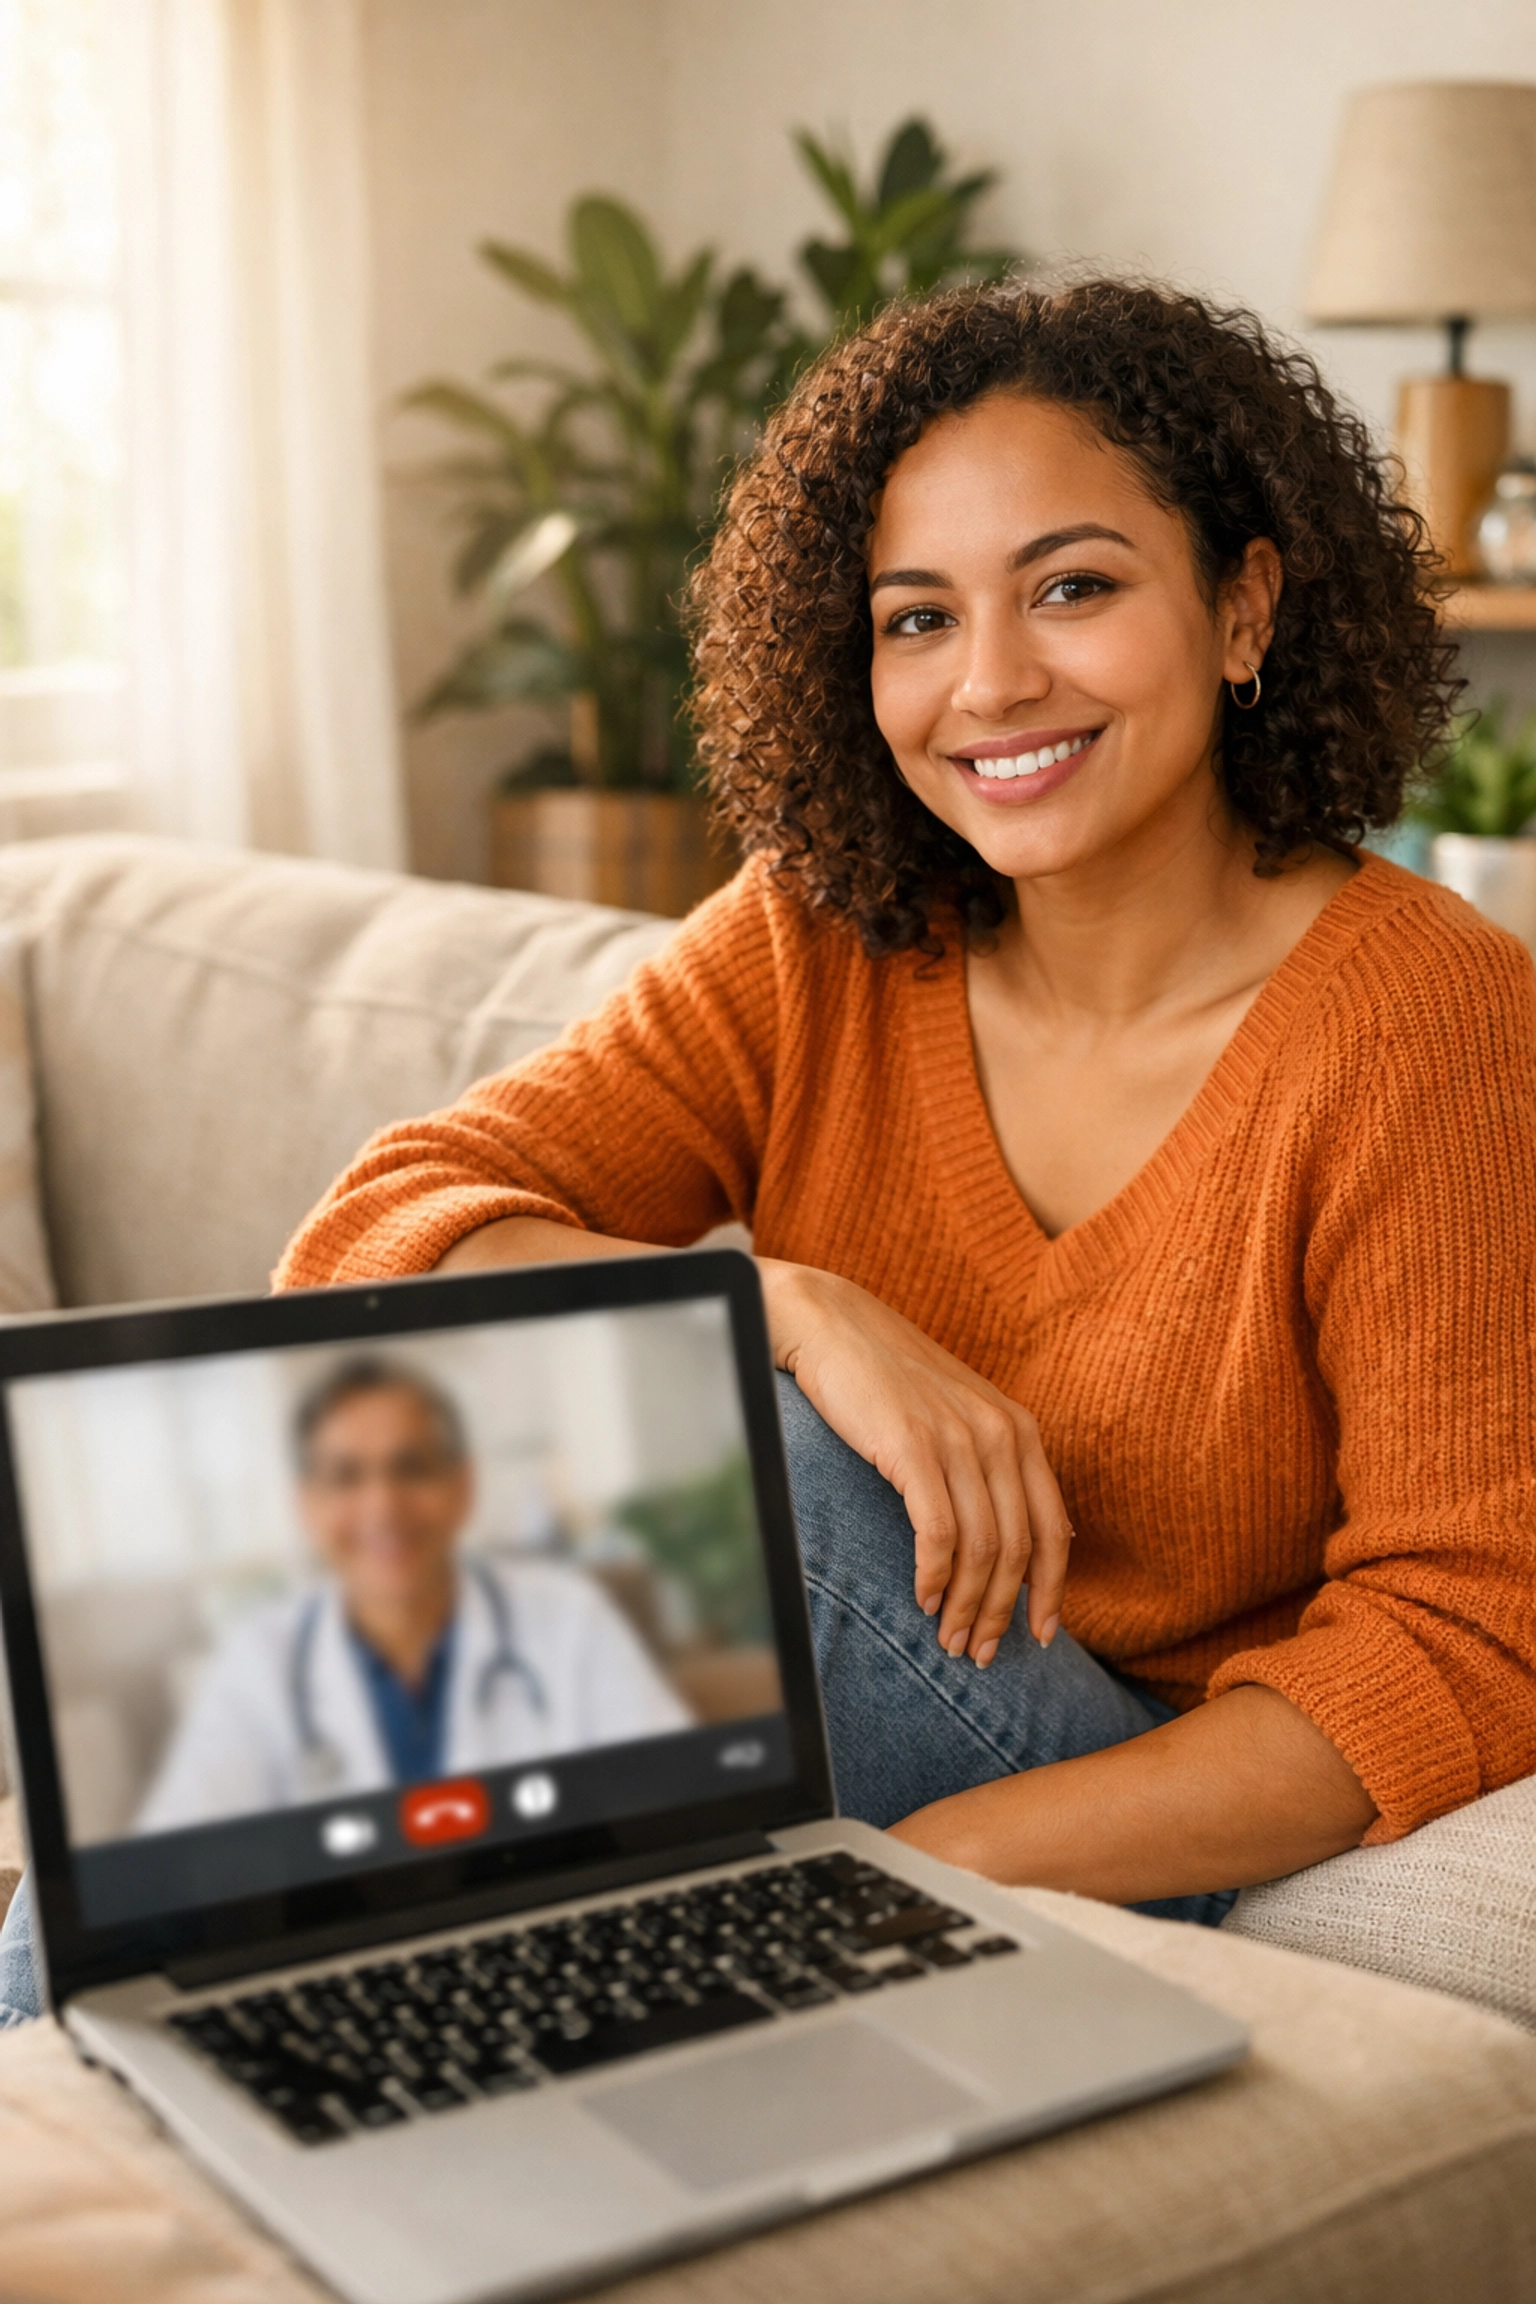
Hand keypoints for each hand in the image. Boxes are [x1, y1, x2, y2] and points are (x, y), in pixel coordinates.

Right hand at [760, 1260, 1071, 1664]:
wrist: (831, 1323)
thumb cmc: (887, 1378)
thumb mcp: (956, 1415)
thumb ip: (989, 1466)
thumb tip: (1009, 1541)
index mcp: (1018, 1429)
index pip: (1054, 1529)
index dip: (1051, 1590)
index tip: (1040, 1636)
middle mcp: (1000, 1434)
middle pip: (1019, 1549)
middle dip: (1001, 1613)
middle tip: (979, 1654)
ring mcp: (959, 1439)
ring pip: (983, 1549)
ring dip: (966, 1606)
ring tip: (948, 1641)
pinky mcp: (913, 1447)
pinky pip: (939, 1532)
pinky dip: (934, 1576)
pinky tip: (922, 1600)